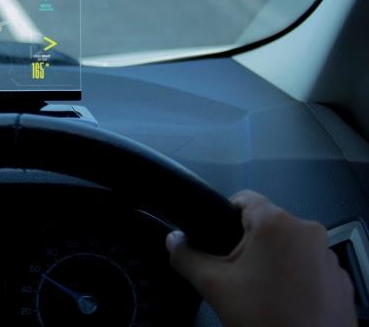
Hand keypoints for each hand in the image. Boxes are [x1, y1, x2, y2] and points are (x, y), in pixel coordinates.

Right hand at [166, 190, 356, 326]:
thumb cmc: (266, 317)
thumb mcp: (214, 286)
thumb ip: (187, 257)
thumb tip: (173, 241)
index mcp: (276, 223)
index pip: (243, 199)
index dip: (224, 216)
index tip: (219, 240)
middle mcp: (307, 231)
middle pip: (266, 225)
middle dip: (248, 245)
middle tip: (238, 275)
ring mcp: (328, 255)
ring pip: (288, 246)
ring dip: (273, 261)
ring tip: (262, 292)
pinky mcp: (340, 278)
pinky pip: (309, 266)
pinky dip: (296, 277)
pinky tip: (285, 301)